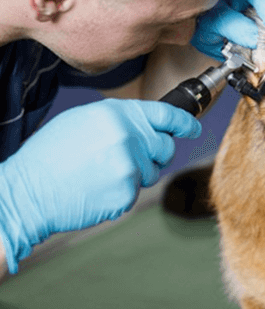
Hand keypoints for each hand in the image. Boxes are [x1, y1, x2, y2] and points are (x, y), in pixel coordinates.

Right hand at [0, 99, 200, 272]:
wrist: (28, 191)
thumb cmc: (51, 154)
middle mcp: (129, 137)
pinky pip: (136, 191)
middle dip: (157, 152)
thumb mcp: (85, 119)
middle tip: (134, 156)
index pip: (166, 114)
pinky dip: (123, 191)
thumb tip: (148, 124)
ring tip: (104, 172)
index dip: (184, 121)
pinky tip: (98, 187)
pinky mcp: (126, 193)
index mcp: (118, 115)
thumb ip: (121, 118)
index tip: (193, 127)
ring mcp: (129, 167)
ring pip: (152, 171)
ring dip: (138, 172)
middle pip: (165, 146)